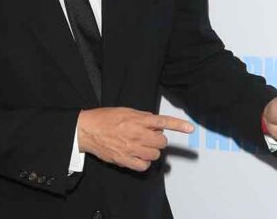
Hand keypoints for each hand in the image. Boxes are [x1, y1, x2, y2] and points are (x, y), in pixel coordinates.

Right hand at [77, 107, 193, 171]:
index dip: (178, 126)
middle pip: (161, 142)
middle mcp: (136, 134)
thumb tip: (154, 122)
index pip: (162, 122)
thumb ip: (141, 116)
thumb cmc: (103, 119)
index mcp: (137, 120)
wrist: (86, 130)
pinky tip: (137, 156)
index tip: (190, 129)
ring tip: (141, 146)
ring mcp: (131, 148)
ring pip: (155, 155)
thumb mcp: (124, 111)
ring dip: (151, 151)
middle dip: (158, 140)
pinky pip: (144, 166)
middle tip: (148, 137)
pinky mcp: (125, 160)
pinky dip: (144, 162)